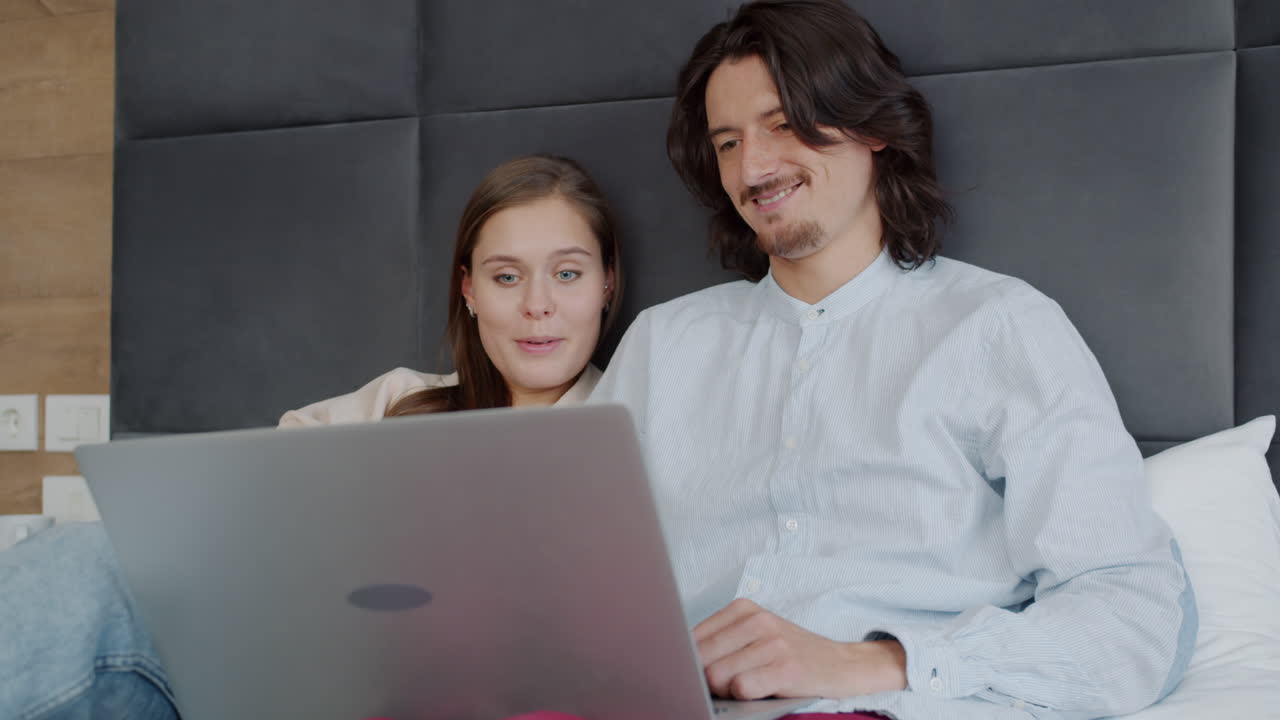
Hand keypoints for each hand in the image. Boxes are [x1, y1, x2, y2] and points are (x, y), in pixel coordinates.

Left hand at [693, 598, 906, 699]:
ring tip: (749, 686)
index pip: (692, 639)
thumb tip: (681, 662)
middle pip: (702, 660)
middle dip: (707, 680)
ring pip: (718, 676)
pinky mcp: (786, 667)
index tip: (696, 674)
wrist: (841, 664)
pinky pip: (742, 687)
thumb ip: (719, 643)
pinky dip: (745, 696)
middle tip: (730, 685)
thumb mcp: (754, 636)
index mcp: (742, 608)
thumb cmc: (790, 653)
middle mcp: (757, 620)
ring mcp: (773, 642)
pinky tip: (762, 690)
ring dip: (727, 690)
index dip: (690, 664)